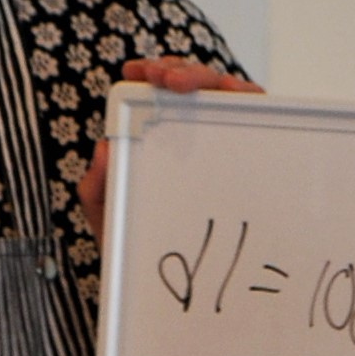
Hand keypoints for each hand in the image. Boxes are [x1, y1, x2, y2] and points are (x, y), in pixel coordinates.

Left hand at [77, 58, 261, 232]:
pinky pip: (259, 119)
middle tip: (160, 78)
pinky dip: (250, 98)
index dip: (152, 71)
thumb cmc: (142, 246)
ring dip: (209, 78)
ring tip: (182, 84)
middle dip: (179, 69)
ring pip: (229, 94)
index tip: (134, 72)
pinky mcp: (255, 158)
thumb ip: (95, 186)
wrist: (166, 286)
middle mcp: (198, 137)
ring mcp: (227, 145)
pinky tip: (236, 96)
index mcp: (164, 141)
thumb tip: (102, 146)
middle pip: (198, 86)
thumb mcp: (108, 215)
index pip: (163, 93)